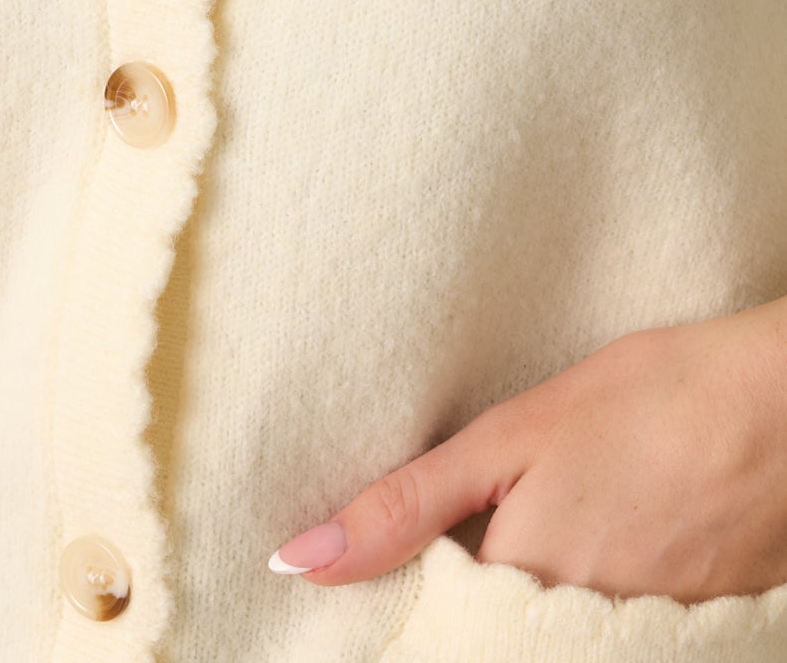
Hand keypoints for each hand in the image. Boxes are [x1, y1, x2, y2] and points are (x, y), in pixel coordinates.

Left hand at [268, 298, 786, 602]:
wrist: (781, 406)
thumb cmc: (648, 398)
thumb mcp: (510, 435)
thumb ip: (404, 506)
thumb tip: (298, 560)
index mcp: (520, 586)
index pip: (437, 634)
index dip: (418, 603)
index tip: (414, 571)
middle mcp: (580, 636)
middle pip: (497, 645)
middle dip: (478, 610)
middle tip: (509, 527)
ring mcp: (645, 643)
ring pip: (556, 643)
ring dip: (538, 609)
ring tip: (570, 523)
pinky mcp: (697, 639)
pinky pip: (620, 640)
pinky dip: (598, 608)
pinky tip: (616, 539)